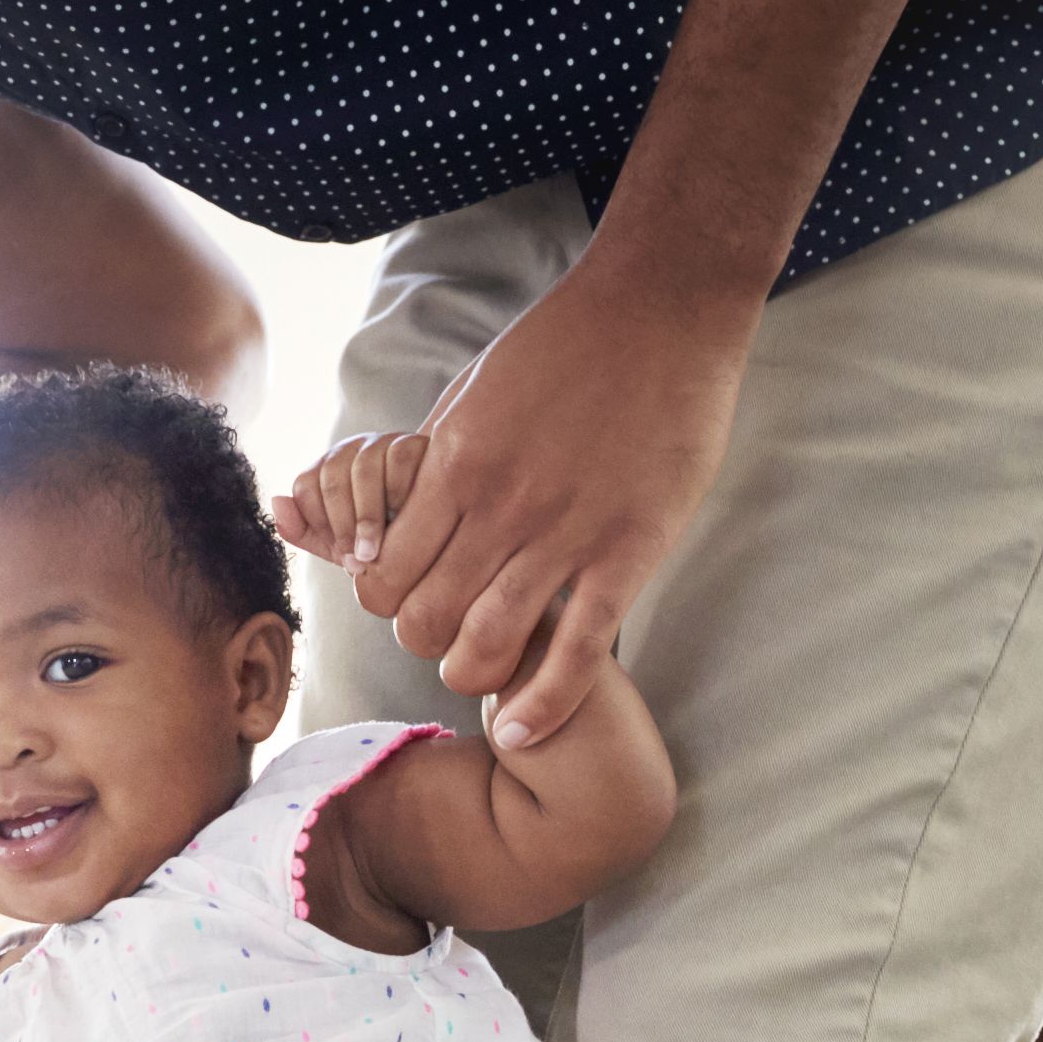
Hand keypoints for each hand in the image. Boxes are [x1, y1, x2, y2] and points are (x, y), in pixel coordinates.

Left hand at [274, 431, 433, 571]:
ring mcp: (381, 443)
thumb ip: (304, 530)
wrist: (434, 520)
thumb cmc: (383, 533)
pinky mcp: (414, 443)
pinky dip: (400, 495)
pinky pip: (399, 462)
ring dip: (369, 517)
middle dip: (344, 525)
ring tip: (377, 552)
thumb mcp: (341, 541)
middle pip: (332, 477)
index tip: (342, 557)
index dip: (320, 525)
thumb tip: (275, 502)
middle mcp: (350, 451)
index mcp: (326, 470)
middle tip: (360, 561)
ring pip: (363, 469)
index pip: (305, 486)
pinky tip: (408, 522)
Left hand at [363, 266, 747, 748]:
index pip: (382, 575)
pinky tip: (526, 731)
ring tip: (485, 675)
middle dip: (426, 643)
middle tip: (450, 636)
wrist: (660, 310)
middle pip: (423, 621)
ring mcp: (565, 533)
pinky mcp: (629, 552)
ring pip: (488, 644)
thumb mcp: (474, 392)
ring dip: (475, 675)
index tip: (411, 599)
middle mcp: (499, 506)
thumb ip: (439, 459)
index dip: (386, 605)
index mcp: (452, 464)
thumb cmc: (566, 343)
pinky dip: (545, 703)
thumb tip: (400, 511)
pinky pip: (578, 651)